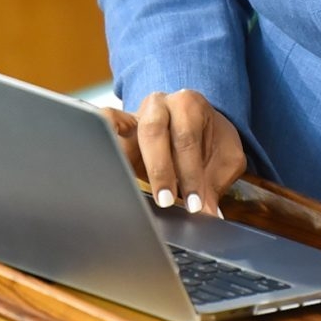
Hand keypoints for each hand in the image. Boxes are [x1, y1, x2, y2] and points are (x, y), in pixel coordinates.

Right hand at [100, 90, 245, 215]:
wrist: (198, 126)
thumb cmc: (210, 142)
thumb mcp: (223, 159)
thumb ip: (216, 185)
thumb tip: (210, 216)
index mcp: (189, 104)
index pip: (187, 138)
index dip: (191, 174)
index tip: (195, 205)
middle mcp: (158, 104)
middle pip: (153, 131)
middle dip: (160, 170)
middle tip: (167, 202)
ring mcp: (132, 113)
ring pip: (117, 124)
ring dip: (122, 159)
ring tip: (127, 189)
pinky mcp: (114, 127)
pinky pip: (99, 125)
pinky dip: (98, 139)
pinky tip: (96, 165)